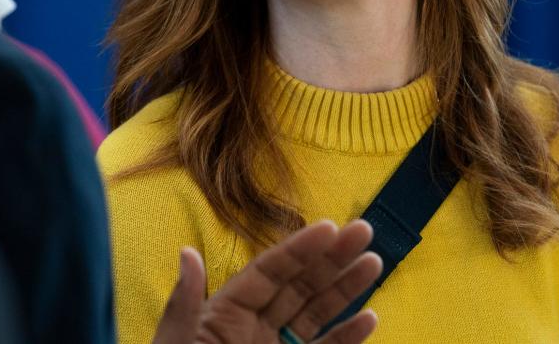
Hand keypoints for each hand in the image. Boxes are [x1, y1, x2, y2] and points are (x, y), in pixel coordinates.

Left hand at [151, 219, 380, 343]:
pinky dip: (347, 340)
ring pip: (317, 317)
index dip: (298, 250)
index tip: (329, 227)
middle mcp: (254, 332)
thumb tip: (188, 252)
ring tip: (374, 262)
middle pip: (299, 287)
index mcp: (224, 317)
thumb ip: (185, 305)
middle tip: (364, 231)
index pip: (268, 274)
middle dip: (331, 259)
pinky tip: (369, 319)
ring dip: (346, 290)